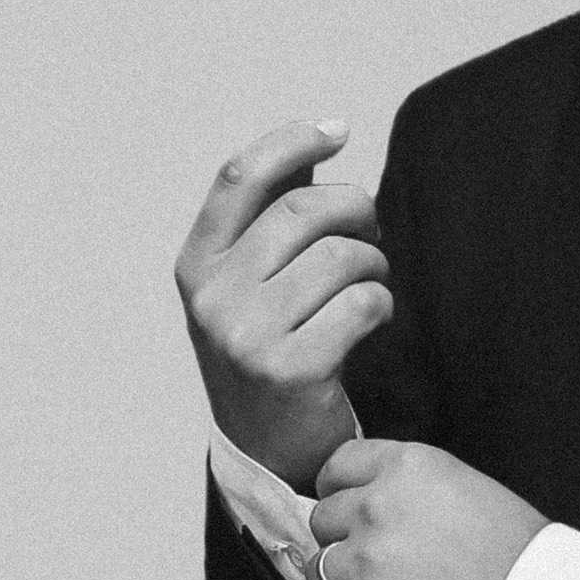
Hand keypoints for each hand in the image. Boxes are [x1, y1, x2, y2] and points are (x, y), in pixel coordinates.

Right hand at [175, 118, 392, 490]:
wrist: (271, 448)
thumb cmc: (275, 342)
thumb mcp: (255, 278)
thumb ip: (277, 209)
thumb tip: (324, 134)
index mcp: (198, 265)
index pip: (239, 177)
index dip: (292, 141)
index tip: (337, 131)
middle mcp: (211, 298)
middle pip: (305, 209)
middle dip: (357, 209)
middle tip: (372, 233)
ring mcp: (245, 337)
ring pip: (342, 255)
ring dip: (375, 263)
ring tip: (370, 283)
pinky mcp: (288, 371)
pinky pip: (363, 303)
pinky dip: (382, 304)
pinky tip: (371, 321)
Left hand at [305, 439, 548, 579]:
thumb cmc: (515, 548)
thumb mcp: (466, 485)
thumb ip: (412, 487)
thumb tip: (373, 503)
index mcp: (409, 464)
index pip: (339, 464)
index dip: (339, 490)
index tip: (346, 508)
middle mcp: (380, 504)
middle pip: (323, 518)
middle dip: (343, 540)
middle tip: (378, 560)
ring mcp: (368, 559)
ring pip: (319, 569)